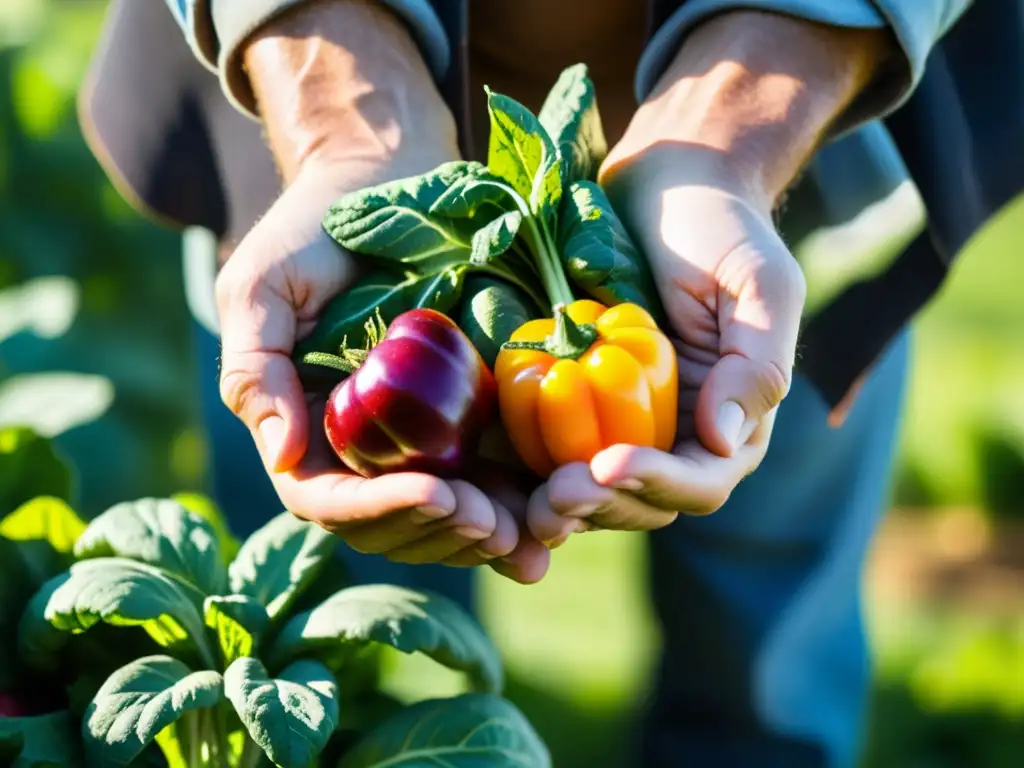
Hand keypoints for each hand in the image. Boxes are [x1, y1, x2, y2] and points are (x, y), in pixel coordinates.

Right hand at [214, 0, 549, 581]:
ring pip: (439, 519)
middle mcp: (357, 446)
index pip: (327, 498)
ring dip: (480, 537)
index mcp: (304, 427)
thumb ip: (254, 369)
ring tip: (529, 532)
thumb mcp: (263, 288)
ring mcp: (412, 439)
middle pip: (389, 524)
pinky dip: (514, 511)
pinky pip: (486, 483)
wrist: (383, 183)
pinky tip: (548, 525)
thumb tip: (283, 456)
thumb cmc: (311, 231)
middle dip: (439, 532)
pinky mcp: (463, 422)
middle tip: (491, 521)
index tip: (434, 493)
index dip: (377, 509)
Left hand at [527, 153, 800, 545]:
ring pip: (599, 493)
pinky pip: (557, 453)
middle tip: (555, 494)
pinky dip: (535, 471)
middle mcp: (681, 434)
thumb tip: (723, 444)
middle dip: (603, 505)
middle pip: (645, 502)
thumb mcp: (759, 285)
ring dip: (567, 506)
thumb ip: (756, 365)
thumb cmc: (721, 229)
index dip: (657, 483)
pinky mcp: (581, 407)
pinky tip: (505, 473)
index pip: (701, 479)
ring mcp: (629, 423)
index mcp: (733, 420)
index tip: (609, 464)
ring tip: (530, 500)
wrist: (670, 185)